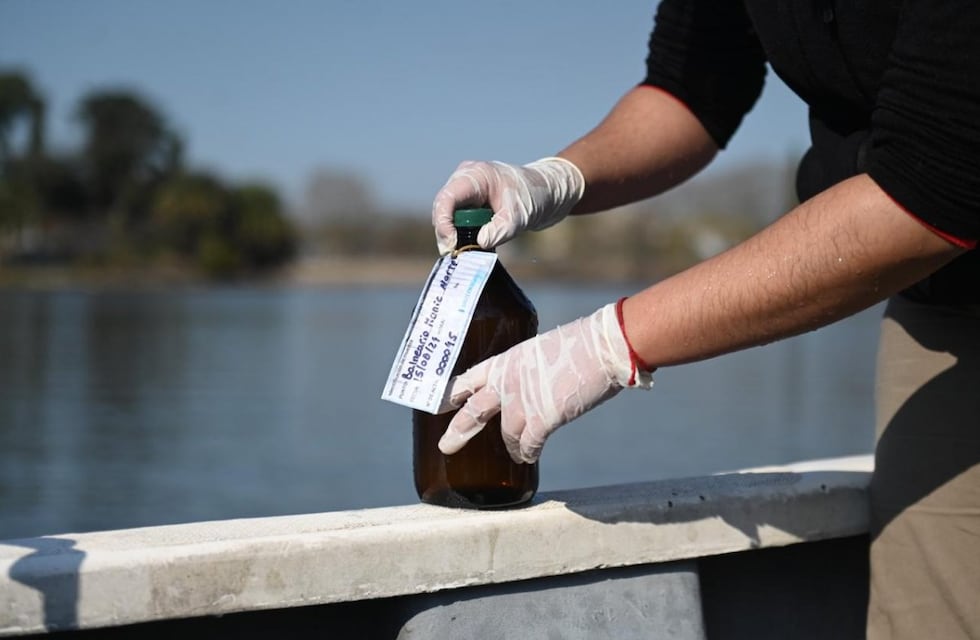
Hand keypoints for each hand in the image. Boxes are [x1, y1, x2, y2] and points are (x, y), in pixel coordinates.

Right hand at [431, 157, 584, 254]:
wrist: (549, 192)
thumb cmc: (535, 195)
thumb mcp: (519, 216)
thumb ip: (500, 230)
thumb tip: (479, 244)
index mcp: (476, 175)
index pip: (447, 198)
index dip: (443, 222)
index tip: (451, 244)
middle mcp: (466, 179)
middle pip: (443, 208)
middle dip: (446, 232)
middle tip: (454, 255)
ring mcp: (467, 191)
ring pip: (448, 215)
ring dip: (453, 235)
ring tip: (462, 252)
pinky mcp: (471, 202)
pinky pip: (458, 220)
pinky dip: (461, 234)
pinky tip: (470, 247)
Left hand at [438, 301, 652, 463]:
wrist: (601, 348)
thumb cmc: (581, 344)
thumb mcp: (543, 350)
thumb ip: (530, 370)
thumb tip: (535, 384)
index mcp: (506, 361)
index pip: (470, 378)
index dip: (455, 392)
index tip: (443, 402)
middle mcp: (506, 382)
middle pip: (473, 410)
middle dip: (459, 430)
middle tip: (446, 446)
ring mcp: (521, 402)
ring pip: (506, 434)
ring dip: (510, 446)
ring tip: (514, 453)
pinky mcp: (541, 420)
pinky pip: (528, 446)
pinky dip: (528, 453)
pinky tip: (529, 457)